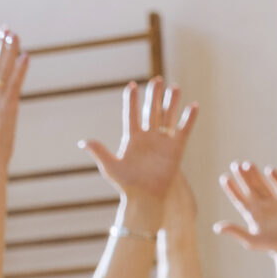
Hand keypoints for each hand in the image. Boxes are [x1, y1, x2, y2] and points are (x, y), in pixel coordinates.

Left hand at [82, 78, 197, 211]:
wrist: (145, 198)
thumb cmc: (126, 185)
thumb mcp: (110, 167)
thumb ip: (99, 152)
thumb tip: (82, 142)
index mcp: (131, 139)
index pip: (131, 115)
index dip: (131, 101)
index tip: (132, 85)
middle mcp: (148, 137)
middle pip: (151, 111)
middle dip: (153, 96)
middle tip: (156, 80)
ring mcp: (163, 141)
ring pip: (167, 117)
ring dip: (171, 102)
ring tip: (174, 86)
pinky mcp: (177, 148)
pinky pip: (183, 130)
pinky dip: (188, 118)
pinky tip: (193, 105)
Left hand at [216, 161, 276, 252]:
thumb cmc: (271, 246)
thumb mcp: (250, 240)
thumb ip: (235, 232)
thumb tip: (216, 227)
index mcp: (251, 214)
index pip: (239, 198)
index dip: (231, 188)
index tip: (223, 177)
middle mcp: (262, 206)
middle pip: (250, 188)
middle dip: (242, 177)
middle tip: (234, 164)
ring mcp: (275, 202)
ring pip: (263, 185)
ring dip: (255, 175)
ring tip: (247, 163)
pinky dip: (276, 179)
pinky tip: (269, 170)